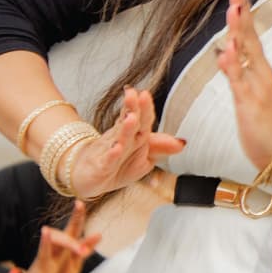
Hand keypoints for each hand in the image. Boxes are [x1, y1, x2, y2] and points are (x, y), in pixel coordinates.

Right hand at [10, 201, 100, 272]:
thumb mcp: (73, 264)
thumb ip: (84, 250)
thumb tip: (99, 234)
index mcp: (66, 248)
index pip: (74, 229)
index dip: (78, 216)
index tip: (80, 202)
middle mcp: (58, 249)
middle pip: (68, 231)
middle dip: (76, 219)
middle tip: (80, 206)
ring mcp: (49, 257)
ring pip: (59, 242)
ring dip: (71, 243)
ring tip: (81, 250)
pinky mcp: (41, 267)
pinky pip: (43, 252)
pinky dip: (45, 242)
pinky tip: (46, 232)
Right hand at [64, 87, 185, 199]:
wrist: (88, 178)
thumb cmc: (117, 164)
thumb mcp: (142, 157)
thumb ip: (159, 147)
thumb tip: (183, 143)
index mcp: (131, 134)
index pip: (139, 118)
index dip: (143, 107)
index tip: (145, 94)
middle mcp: (119, 138)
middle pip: (127, 122)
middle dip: (133, 108)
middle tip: (137, 95)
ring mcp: (108, 152)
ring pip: (119, 138)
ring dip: (125, 128)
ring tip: (131, 118)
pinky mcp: (99, 168)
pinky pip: (107, 160)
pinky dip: (112, 155)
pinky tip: (117, 148)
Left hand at [217, 0, 271, 168]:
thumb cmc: (265, 122)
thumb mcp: (248, 91)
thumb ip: (238, 70)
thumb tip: (225, 50)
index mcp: (259, 69)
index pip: (249, 35)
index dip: (243, 13)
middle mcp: (260, 73)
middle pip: (249, 37)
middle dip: (242, 12)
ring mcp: (256, 87)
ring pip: (246, 54)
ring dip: (239, 31)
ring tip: (234, 9)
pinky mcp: (250, 104)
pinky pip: (238, 82)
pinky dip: (232, 66)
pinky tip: (226, 50)